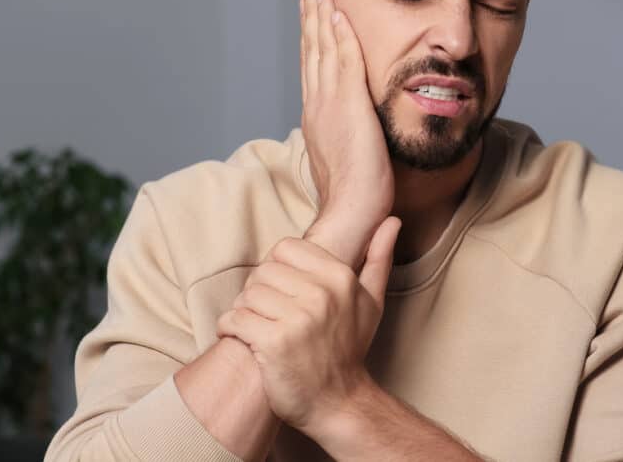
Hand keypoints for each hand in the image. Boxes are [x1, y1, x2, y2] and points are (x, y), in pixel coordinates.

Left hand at [215, 216, 401, 437]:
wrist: (339, 403)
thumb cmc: (349, 350)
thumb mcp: (371, 302)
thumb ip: (379, 258)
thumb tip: (391, 220)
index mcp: (340, 277)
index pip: (285, 248)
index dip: (278, 269)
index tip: (283, 292)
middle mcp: (321, 294)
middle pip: (262, 271)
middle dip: (258, 292)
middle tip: (267, 314)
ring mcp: (297, 319)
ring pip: (246, 295)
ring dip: (244, 313)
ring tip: (258, 328)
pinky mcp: (273, 343)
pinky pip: (234, 319)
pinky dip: (230, 330)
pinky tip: (245, 340)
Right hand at [299, 0, 394, 266]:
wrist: (351, 213)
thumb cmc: (358, 192)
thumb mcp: (353, 150)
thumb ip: (354, 131)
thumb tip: (362, 125)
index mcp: (319, 110)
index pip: (314, 56)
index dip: (313, 23)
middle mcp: (318, 100)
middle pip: (312, 41)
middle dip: (310, 2)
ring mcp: (328, 101)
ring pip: (322, 44)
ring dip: (319, 6)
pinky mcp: (346, 105)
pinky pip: (342, 60)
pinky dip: (337, 32)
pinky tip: (337, 8)